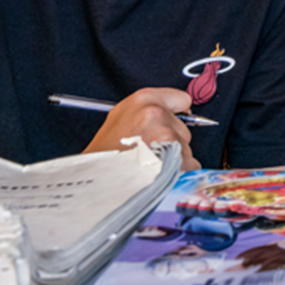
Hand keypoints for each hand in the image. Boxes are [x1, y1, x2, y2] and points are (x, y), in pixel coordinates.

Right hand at [82, 88, 198, 170]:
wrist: (93, 185)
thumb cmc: (103, 157)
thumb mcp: (119, 120)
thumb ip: (147, 112)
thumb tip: (174, 112)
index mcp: (143, 100)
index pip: (182, 99)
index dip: (175, 114)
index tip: (169, 123)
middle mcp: (156, 115)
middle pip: (184, 128)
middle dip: (172, 141)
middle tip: (147, 151)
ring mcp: (167, 137)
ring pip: (186, 149)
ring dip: (174, 158)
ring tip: (148, 164)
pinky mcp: (177, 159)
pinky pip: (191, 165)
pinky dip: (179, 173)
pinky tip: (156, 175)